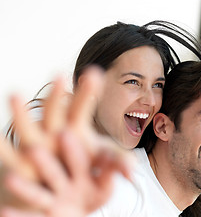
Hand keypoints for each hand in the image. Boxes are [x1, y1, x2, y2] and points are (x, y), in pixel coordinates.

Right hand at [0, 67, 132, 215]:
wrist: (61, 183)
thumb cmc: (83, 164)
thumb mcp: (103, 162)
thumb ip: (117, 163)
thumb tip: (132, 173)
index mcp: (74, 127)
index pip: (81, 107)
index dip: (87, 92)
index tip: (94, 72)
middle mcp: (53, 131)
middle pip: (55, 111)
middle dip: (57, 95)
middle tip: (61, 75)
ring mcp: (36, 146)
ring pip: (29, 128)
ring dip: (22, 113)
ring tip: (14, 94)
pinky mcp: (23, 165)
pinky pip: (10, 157)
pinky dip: (2, 149)